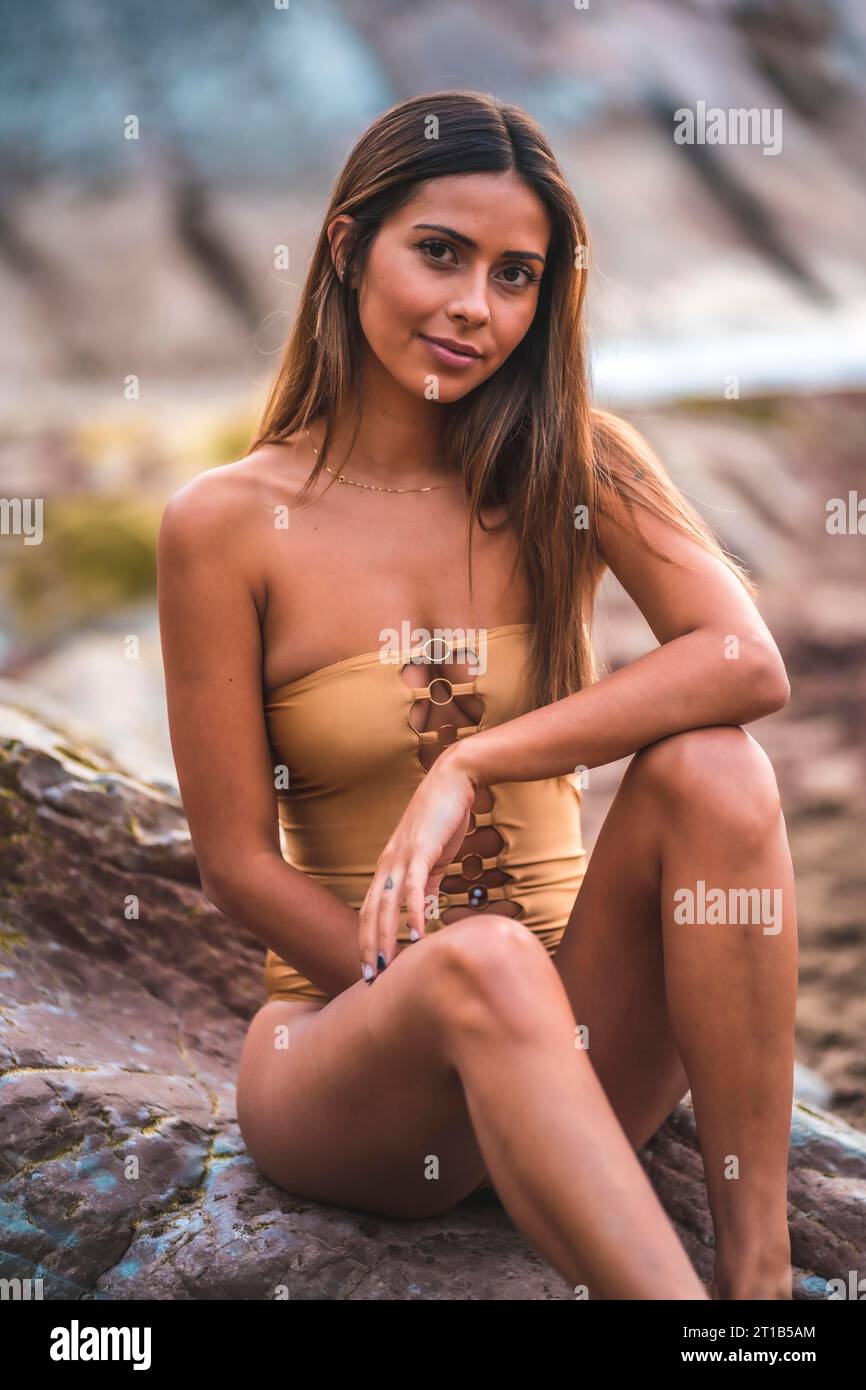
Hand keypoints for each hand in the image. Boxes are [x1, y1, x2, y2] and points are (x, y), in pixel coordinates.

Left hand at [358, 748, 479, 980]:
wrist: (455, 780)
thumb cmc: (444, 817)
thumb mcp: (433, 857)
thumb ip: (426, 885)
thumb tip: (425, 912)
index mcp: (389, 866)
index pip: (369, 909)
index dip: (366, 938)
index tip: (368, 966)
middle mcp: (388, 863)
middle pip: (370, 912)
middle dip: (367, 946)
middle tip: (368, 978)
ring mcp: (402, 856)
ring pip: (386, 904)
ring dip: (384, 937)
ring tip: (384, 966)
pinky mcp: (421, 849)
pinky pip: (414, 887)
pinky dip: (413, 912)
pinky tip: (417, 934)